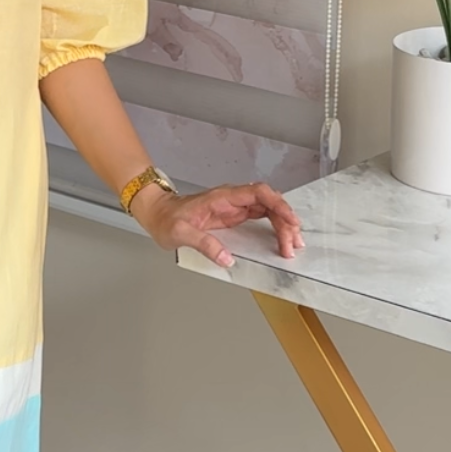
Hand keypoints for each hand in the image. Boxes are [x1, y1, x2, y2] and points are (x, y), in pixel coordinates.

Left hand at [132, 181, 302, 270]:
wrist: (157, 213)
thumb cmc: (166, 219)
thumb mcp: (180, 233)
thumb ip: (204, 244)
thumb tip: (227, 258)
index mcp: (222, 197)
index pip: (258, 193)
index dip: (277, 204)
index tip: (290, 220)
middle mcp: (232, 199)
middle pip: (269, 202)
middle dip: (285, 220)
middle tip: (292, 244)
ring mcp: (235, 207)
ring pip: (268, 209)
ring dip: (283, 224)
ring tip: (293, 244)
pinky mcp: (235, 216)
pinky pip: (261, 216)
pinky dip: (274, 226)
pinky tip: (282, 237)